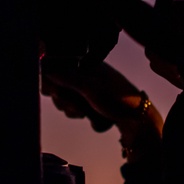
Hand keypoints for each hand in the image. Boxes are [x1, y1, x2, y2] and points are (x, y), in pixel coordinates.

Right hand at [42, 61, 162, 161]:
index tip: (53, 91)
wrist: (137, 119)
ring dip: (70, 107)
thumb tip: (47, 70)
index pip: (57, 68)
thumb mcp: (90, 88)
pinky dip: (77, 112)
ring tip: (83, 112)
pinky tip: (86, 115)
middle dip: (63, 99)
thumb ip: (68, 78)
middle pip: (58, 85)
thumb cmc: (117, 99)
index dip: (51, 81)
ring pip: (65, 98)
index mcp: (86, 64)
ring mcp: (87, 88)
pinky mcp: (89, 101)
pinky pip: (74, 106)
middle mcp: (85, 74)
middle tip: (75, 105)